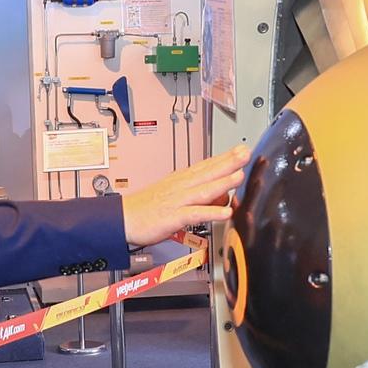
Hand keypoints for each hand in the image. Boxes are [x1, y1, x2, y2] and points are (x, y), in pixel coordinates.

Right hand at [121, 147, 248, 246]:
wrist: (122, 218)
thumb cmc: (148, 207)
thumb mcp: (176, 197)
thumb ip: (200, 194)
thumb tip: (222, 194)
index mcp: (182, 180)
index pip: (207, 165)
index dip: (225, 157)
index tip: (242, 149)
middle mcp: (182, 187)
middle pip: (208, 172)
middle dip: (228, 163)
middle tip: (245, 153)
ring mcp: (178, 201)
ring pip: (204, 190)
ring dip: (223, 182)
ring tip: (239, 175)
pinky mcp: (173, 217)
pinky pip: (195, 214)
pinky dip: (210, 212)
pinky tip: (225, 213)